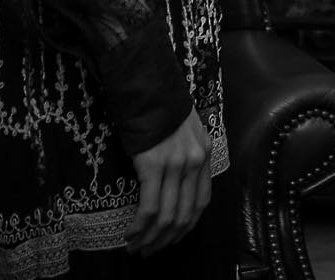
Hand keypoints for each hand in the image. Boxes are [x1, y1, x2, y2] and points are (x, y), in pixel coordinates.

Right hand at [128, 108, 210, 254]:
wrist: (145, 83)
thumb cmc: (159, 106)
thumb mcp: (183, 130)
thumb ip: (185, 156)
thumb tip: (172, 189)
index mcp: (204, 153)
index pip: (201, 202)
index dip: (185, 227)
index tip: (170, 239)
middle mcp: (194, 161)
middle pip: (183, 215)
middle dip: (165, 240)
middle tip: (149, 251)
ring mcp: (175, 164)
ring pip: (165, 217)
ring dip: (149, 239)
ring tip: (136, 247)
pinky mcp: (153, 165)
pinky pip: (148, 208)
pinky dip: (139, 227)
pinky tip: (130, 234)